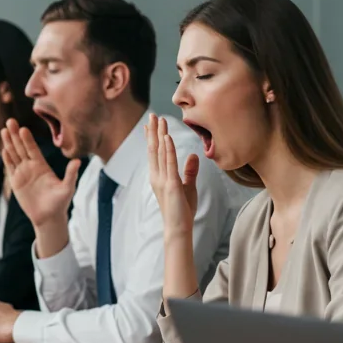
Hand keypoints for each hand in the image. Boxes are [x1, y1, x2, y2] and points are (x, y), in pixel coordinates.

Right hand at [0, 119, 79, 225]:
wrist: (48, 217)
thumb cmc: (60, 203)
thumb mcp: (68, 188)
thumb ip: (71, 174)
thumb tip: (78, 161)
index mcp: (42, 166)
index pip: (33, 149)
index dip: (28, 139)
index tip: (23, 128)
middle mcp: (31, 166)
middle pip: (21, 148)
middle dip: (15, 135)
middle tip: (10, 121)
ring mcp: (22, 173)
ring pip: (14, 155)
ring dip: (8, 143)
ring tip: (3, 130)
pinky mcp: (16, 182)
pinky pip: (10, 168)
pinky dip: (7, 159)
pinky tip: (4, 149)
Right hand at [146, 114, 198, 238]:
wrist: (179, 227)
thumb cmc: (182, 210)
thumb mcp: (188, 186)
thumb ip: (189, 171)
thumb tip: (192, 155)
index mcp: (159, 176)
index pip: (154, 153)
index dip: (152, 138)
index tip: (150, 125)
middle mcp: (157, 176)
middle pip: (154, 149)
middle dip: (153, 131)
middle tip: (152, 115)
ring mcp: (162, 179)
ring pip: (159, 152)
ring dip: (159, 135)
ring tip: (159, 120)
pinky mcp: (171, 184)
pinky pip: (169, 163)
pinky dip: (167, 149)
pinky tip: (166, 137)